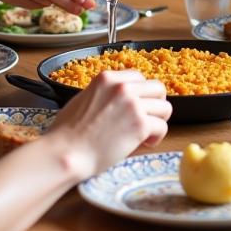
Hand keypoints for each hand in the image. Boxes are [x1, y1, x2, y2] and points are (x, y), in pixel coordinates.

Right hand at [47, 69, 170, 177]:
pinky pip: (162, 127)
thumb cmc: (67, 133)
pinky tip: (144, 144)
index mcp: (107, 78)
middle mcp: (123, 87)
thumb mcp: (83, 99)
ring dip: (158, 121)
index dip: (140, 94)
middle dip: (155, 105)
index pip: (139, 77)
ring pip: (165, 107)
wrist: (65, 153)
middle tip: (146, 120)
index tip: (136, 108)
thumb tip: (115, 100)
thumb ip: (104, 94)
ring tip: (145, 134)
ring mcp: (133, 104)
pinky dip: (156, 138)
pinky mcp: (140, 124)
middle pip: (158, 88)